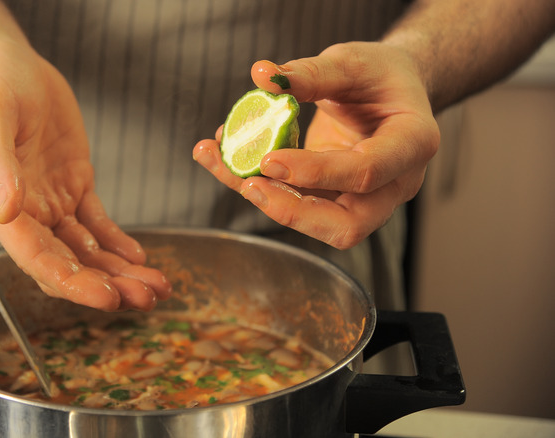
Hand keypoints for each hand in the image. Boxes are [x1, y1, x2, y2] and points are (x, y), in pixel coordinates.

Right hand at [0, 38, 170, 310]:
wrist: (7, 62)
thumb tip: (6, 211)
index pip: (34, 256)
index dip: (71, 281)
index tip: (106, 297)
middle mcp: (22, 212)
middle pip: (65, 262)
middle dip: (105, 284)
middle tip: (145, 298)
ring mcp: (49, 201)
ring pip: (86, 249)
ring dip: (119, 271)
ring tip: (155, 286)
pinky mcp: (72, 185)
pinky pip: (96, 223)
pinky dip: (117, 242)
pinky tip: (138, 257)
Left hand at [193, 41, 438, 248]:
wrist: (389, 90)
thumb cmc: (381, 74)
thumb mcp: (352, 61)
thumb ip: (313, 74)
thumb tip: (263, 76)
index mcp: (413, 143)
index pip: (367, 172)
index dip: (317, 172)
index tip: (270, 160)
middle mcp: (394, 183)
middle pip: (347, 225)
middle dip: (292, 211)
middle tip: (249, 185)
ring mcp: (364, 199)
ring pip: (317, 224)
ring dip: (266, 202)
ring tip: (222, 164)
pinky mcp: (334, 200)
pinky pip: (297, 205)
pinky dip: (259, 188)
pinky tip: (223, 159)